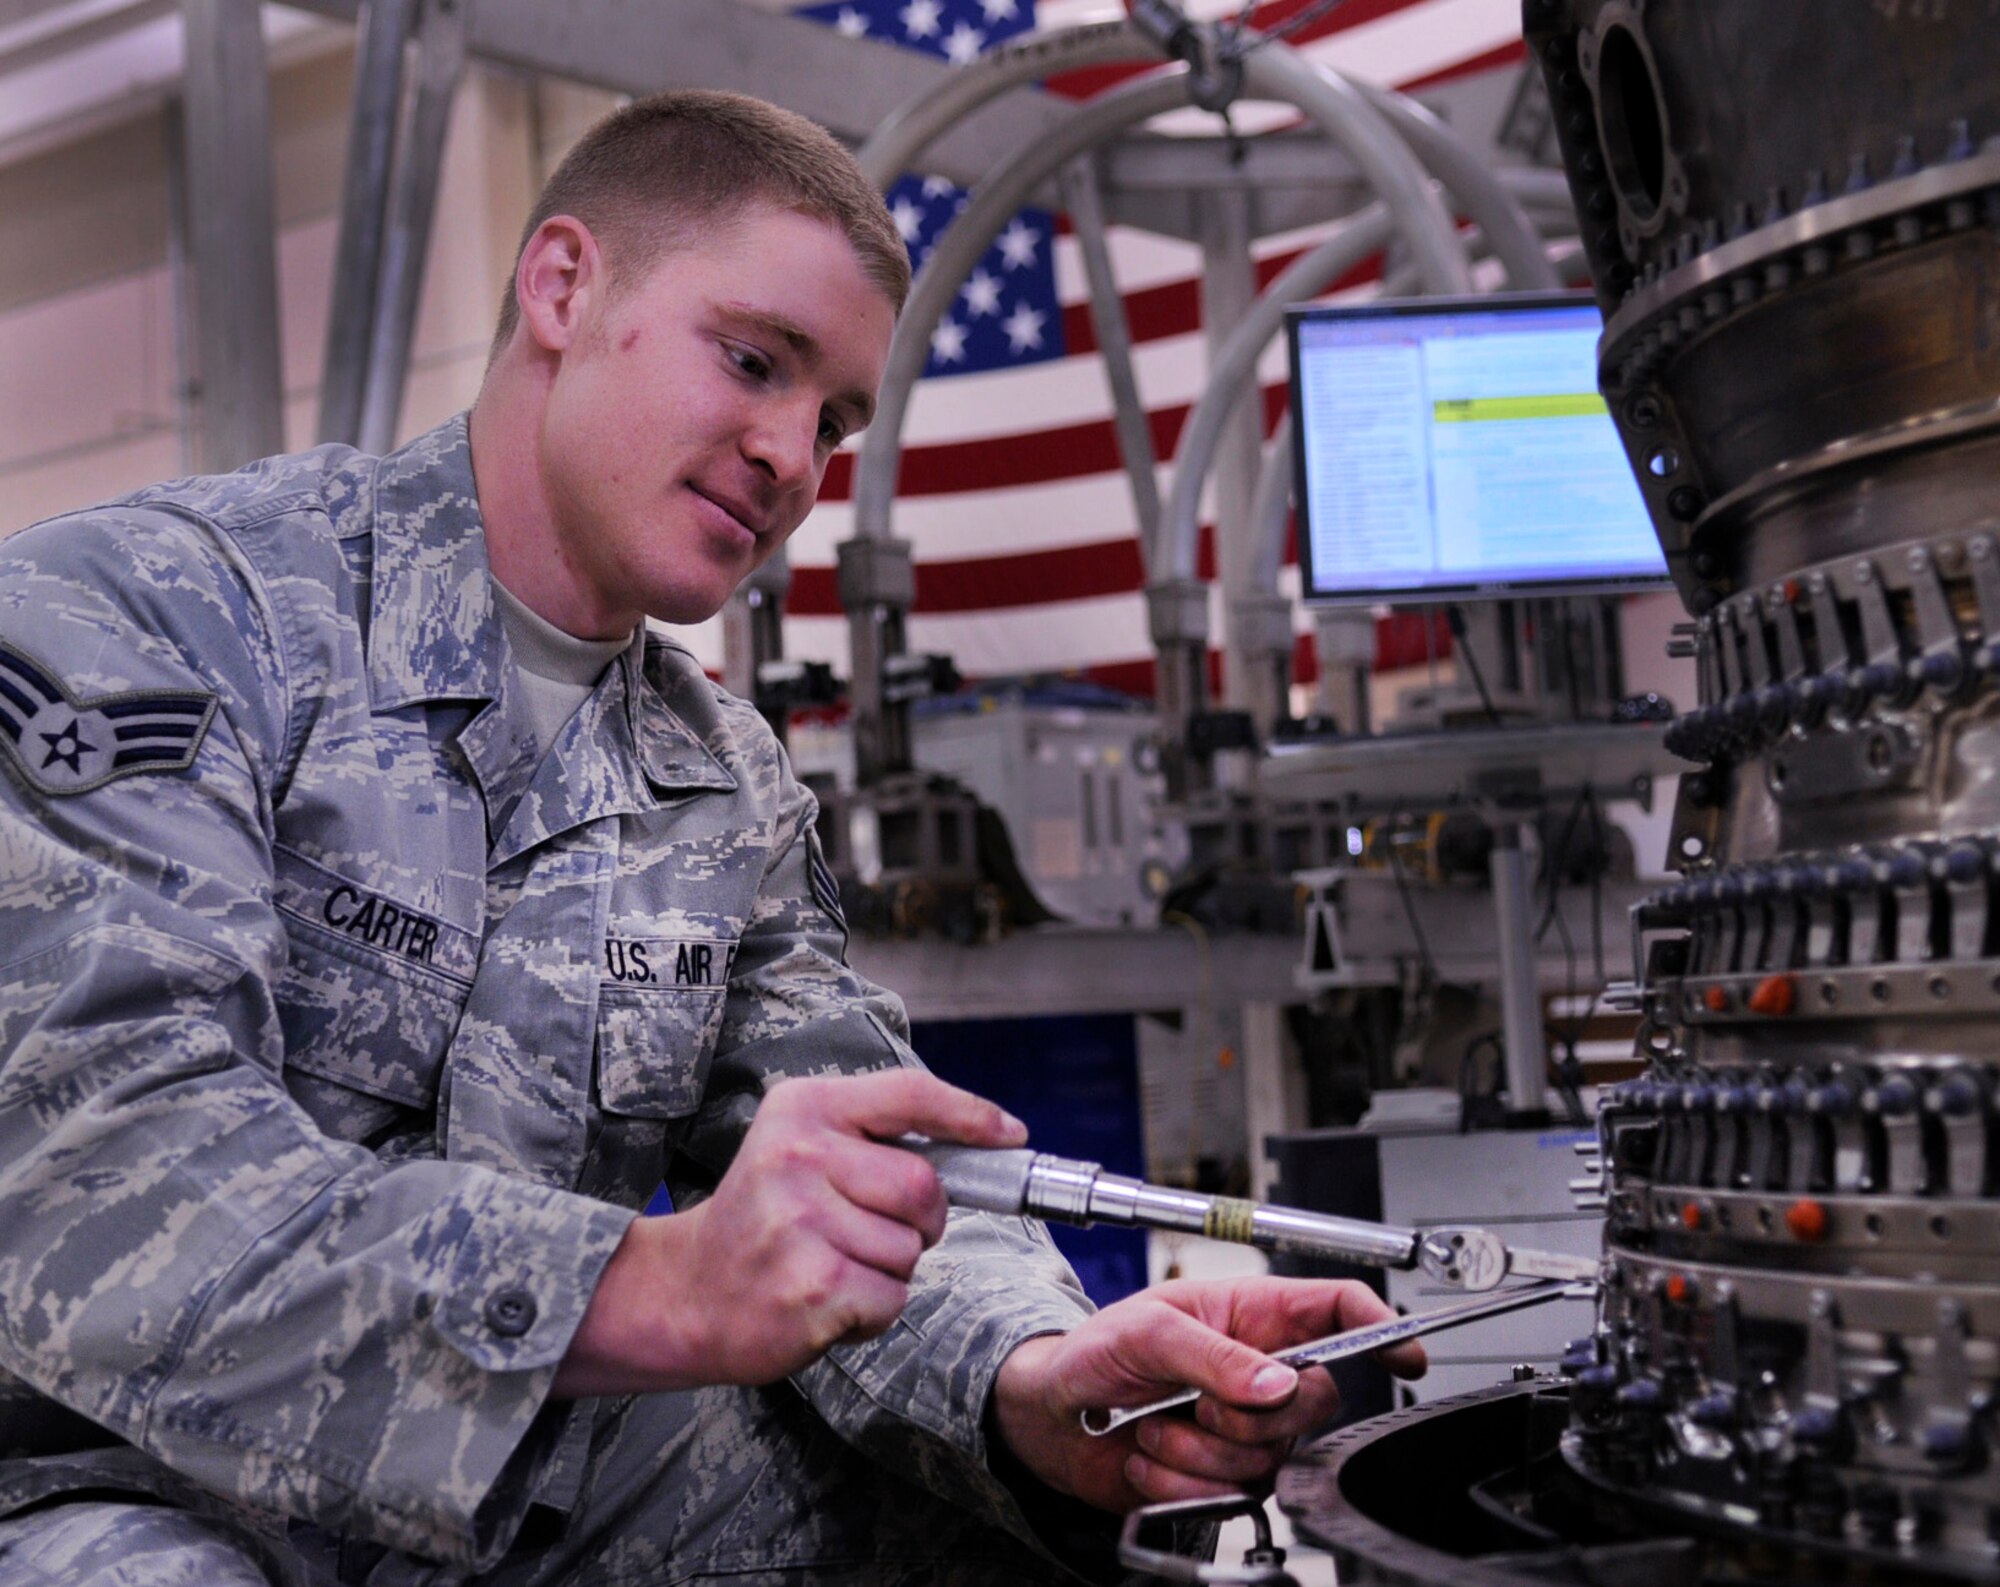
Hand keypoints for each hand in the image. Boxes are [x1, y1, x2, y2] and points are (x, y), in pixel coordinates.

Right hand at [553, 1068, 1024, 1396]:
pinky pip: (891, 1298)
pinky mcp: (813, 1286)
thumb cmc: (765, 1217)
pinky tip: (826, 1300)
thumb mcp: (801, 1145)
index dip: (970, 1113)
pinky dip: (872, 1310)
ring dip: (890, 1271)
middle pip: (924, 1186)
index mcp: (803, 1108)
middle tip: (874, 1231)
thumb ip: (875, 1136)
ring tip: (833, 1265)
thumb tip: (986, 1144)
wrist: (688, 1292)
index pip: (909, 1095)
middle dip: (922, 1220)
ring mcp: (803, 1222)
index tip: (1010, 1134)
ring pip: (911, 1250)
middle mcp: (799, 1156)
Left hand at [990, 1278, 1425, 1511]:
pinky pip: (1232, 1493)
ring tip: (1156, 1425)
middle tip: (1195, 1400)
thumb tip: (1281, 1383)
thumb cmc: (1095, 1351)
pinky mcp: (1223, 1474)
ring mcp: (1244, 1427)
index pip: (1338, 1309)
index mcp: (1252, 1313)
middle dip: (1251, 1413)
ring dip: (1199, 1448)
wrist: (1050, 1414)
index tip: (1404, 1354)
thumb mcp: (1150, 1332)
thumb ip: (1219, 1356)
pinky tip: (1152, 1456)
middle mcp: (1260, 1370)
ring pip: (1271, 1455)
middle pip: (1316, 1400)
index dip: (1380, 1326)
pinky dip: (1181, 1478)